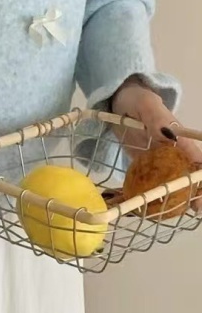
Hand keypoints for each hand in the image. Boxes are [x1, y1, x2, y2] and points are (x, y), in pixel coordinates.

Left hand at [112, 77, 201, 209]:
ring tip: (177, 213)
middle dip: (196, 190)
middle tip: (196, 209)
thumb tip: (169, 134)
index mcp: (177, 136)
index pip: (195, 157)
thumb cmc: (134, 99)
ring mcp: (159, 157)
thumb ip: (155, 117)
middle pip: (189, 171)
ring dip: (178, 194)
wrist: (118, 100)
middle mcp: (172, 149)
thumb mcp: (145, 104)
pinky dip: (155, 192)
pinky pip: (154, 178)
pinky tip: (152, 207)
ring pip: (174, 178)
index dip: (200, 175)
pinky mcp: (146, 162)